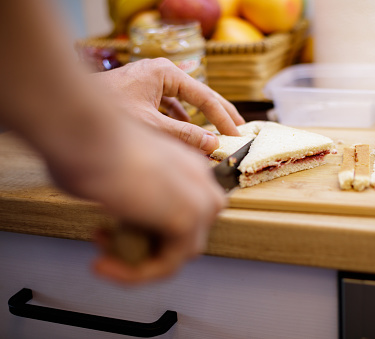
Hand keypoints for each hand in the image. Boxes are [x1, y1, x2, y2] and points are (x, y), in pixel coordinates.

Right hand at [48, 118, 225, 283]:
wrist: (88, 135)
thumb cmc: (91, 145)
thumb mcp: (118, 171)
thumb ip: (134, 195)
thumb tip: (123, 210)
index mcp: (188, 166)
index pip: (182, 212)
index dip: (147, 229)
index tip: (110, 229)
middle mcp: (200, 181)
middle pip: (185, 234)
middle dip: (145, 246)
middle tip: (106, 241)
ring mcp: (199, 201)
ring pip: (177, 253)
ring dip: (139, 264)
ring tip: (104, 259)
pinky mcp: (187, 221)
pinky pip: (167, 264)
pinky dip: (135, 273)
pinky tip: (105, 265)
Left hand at [93, 58, 244, 153]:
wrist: (66, 108)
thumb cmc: (107, 111)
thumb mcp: (152, 125)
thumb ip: (185, 136)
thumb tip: (213, 145)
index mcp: (167, 73)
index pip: (205, 97)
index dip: (223, 118)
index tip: (237, 136)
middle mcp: (162, 74)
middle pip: (199, 96)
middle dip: (219, 114)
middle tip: (240, 129)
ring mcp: (152, 83)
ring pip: (185, 104)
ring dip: (199, 121)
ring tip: (217, 135)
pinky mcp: (143, 94)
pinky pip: (170, 109)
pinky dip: (180, 123)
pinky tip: (187, 135)